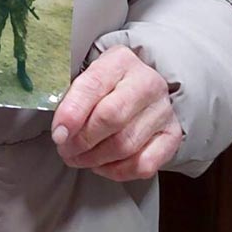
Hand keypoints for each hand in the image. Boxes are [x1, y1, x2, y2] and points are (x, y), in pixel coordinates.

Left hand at [50, 45, 181, 180]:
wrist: (141, 89)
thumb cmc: (107, 85)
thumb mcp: (88, 78)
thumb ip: (74, 98)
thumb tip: (61, 130)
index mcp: (120, 60)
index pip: (93, 85)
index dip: (72, 113)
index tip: (58, 134)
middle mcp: (147, 82)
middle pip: (111, 117)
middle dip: (83, 139)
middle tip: (65, 149)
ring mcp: (163, 110)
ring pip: (126, 145)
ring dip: (95, 159)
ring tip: (78, 158)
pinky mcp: (173, 135)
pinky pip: (144, 164)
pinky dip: (118, 171)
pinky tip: (102, 165)